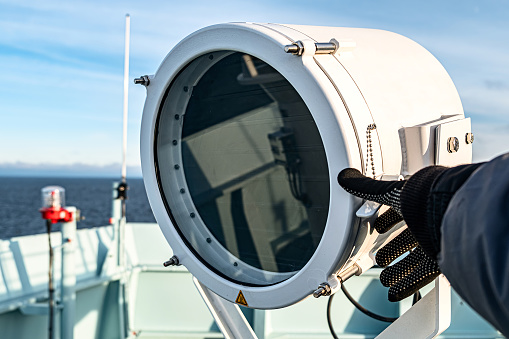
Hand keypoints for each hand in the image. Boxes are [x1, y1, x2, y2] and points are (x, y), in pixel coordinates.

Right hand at [338, 168, 439, 301]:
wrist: (446, 211)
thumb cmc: (422, 197)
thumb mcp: (387, 192)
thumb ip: (366, 188)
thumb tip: (347, 177)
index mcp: (416, 203)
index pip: (399, 212)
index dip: (387, 221)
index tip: (379, 227)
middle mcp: (427, 222)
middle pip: (406, 239)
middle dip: (392, 250)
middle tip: (381, 258)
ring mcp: (434, 241)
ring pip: (413, 259)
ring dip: (398, 270)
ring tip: (385, 279)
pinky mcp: (441, 258)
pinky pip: (423, 274)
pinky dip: (408, 284)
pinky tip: (396, 291)